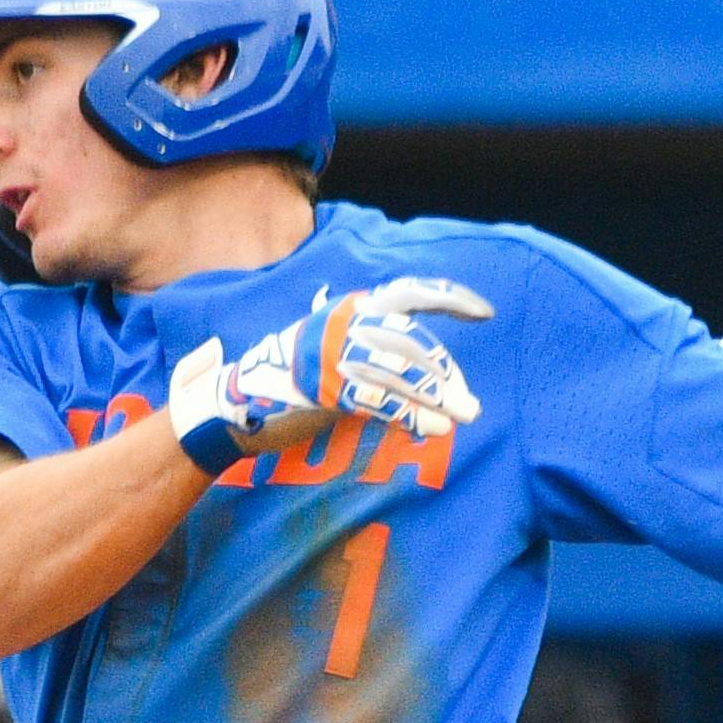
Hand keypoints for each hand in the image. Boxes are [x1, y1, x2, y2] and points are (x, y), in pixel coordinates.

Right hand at [167, 277, 494, 475]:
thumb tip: (435, 376)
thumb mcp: (340, 353)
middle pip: (409, 342)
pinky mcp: (322, 384)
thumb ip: (381, 353)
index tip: (484, 314)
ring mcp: (331, 352)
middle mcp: (343, 322)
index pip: (409, 293)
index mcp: (352, 308)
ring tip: (459, 419)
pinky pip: (375, 398)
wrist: (237, 403)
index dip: (449, 299)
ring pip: (396, 370)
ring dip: (433, 397)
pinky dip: (406, 413)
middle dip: (443, 375)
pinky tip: (428, 428)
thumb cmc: (296, 381)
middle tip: (470, 405)